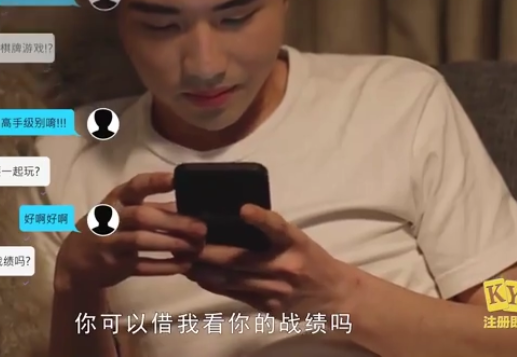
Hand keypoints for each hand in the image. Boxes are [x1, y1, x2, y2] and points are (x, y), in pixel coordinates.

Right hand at [56, 172, 206, 290]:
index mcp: (116, 200)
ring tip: (194, 247)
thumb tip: (191, 205)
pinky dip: (163, 266)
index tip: (177, 179)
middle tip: (200, 228)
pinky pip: (140, 266)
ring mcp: (110, 243)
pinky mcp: (114, 266)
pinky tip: (183, 265)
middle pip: (142, 216)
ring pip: (140, 241)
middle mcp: (110, 219)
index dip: (155, 182)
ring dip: (170, 243)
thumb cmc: (110, 228)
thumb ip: (153, 208)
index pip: (135, 186)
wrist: (76, 259)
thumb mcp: (124, 212)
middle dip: (173, 221)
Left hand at [186, 204, 356, 316]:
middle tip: (184, 241)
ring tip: (182, 259)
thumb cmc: (310, 259)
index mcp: (295, 244)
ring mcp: (275, 290)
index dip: (261, 218)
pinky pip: (234, 294)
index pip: (278, 228)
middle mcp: (285, 266)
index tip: (243, 209)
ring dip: (203, 269)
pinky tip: (198, 276)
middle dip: (208, 251)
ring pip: (231, 279)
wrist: (333, 295)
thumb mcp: (297, 240)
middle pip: (240, 259)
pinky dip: (213, 284)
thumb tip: (233, 217)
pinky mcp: (268, 307)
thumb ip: (270, 232)